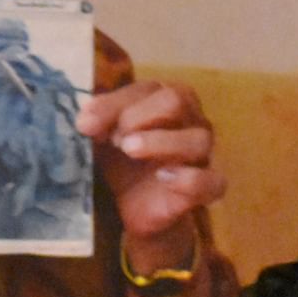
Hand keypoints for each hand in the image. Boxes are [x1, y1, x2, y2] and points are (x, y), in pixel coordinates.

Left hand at [77, 78, 224, 251]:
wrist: (131, 208)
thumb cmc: (120, 161)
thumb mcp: (102, 138)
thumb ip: (96, 122)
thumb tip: (85, 117)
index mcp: (165, 99)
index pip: (146, 88)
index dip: (114, 104)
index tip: (84, 124)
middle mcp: (190, 120)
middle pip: (176, 100)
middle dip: (138, 116)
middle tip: (113, 138)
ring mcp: (202, 154)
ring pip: (198, 138)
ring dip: (160, 141)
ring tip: (129, 150)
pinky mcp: (206, 189)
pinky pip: (213, 181)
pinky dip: (189, 178)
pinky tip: (162, 177)